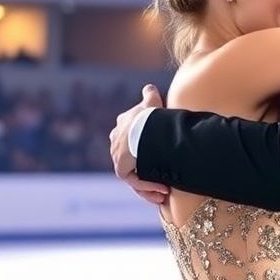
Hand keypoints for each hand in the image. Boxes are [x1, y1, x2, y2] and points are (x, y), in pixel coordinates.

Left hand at [110, 84, 168, 206]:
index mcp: (121, 128)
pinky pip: (135, 181)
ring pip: (135, 174)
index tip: (157, 156)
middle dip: (146, 171)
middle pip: (132, 161)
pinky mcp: (121, 169)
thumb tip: (149, 87)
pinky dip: (148, 186)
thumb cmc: (149, 115)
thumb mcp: (151, 102)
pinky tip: (163, 191)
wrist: (144, 127)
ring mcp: (118, 158)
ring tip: (163, 192)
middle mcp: (116, 143)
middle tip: (163, 182)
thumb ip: (149, 94)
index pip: (130, 140)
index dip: (143, 149)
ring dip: (150, 184)